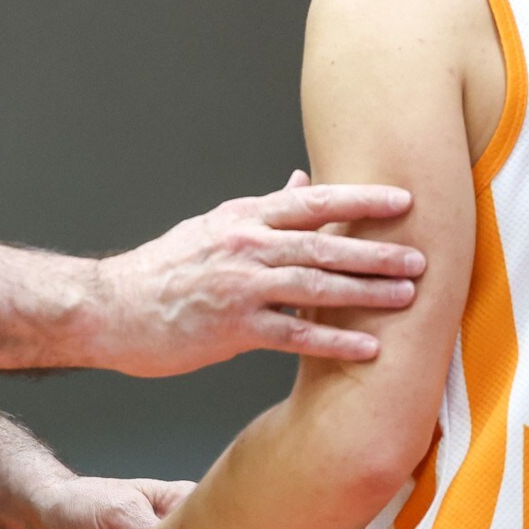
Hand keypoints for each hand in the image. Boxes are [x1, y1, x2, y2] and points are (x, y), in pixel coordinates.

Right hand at [94, 170, 422, 376]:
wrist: (108, 309)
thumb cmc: (161, 271)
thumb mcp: (213, 227)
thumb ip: (262, 209)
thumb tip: (302, 180)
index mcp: (242, 218)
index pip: (312, 201)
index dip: (361, 198)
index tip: (403, 198)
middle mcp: (245, 245)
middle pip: (323, 242)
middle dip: (377, 249)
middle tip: (420, 255)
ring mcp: (239, 286)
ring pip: (315, 283)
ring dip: (366, 290)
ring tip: (408, 296)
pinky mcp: (232, 328)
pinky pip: (294, 333)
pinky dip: (334, 339)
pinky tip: (367, 348)